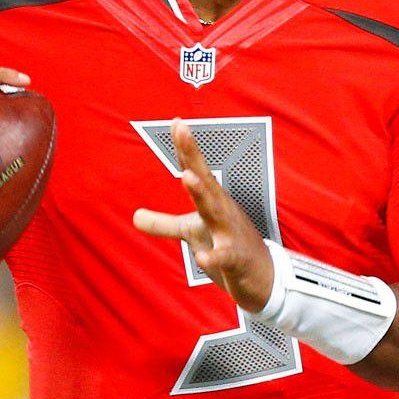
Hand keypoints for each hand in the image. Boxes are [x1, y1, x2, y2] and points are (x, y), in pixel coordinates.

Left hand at [133, 119, 275, 312]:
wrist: (263, 277)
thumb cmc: (229, 247)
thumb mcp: (191, 233)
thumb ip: (163, 223)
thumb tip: (134, 216)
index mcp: (213, 201)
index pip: (196, 171)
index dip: (186, 148)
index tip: (177, 122)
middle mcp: (222, 211)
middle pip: (206, 180)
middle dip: (193, 157)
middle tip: (182, 131)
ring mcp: (231, 234)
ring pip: (215, 212)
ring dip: (202, 194)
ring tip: (188, 178)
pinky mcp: (236, 259)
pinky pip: (224, 257)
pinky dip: (214, 257)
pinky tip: (203, 259)